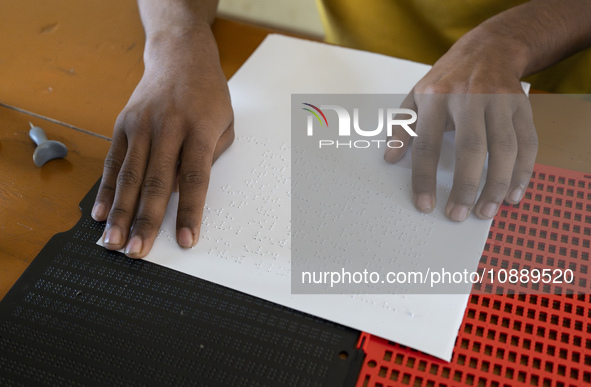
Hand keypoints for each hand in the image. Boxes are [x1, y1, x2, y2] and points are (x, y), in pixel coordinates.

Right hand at [92, 28, 233, 257]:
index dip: (190, 212)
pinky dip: (107, 190)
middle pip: (156, 182)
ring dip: (120, 212)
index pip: (195, 179)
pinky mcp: (123, 124)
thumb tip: (185, 194)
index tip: (186, 240)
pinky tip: (100, 213)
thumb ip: (210, 159)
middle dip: (146, 220)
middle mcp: (168, 128)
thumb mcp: (226, 124)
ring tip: (112, 241)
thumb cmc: (208, 95)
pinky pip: (114, 162)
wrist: (180, 56)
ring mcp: (142, 125)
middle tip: (137, 251)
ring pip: (130, 176)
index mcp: (200, 130)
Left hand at [385, 31, 537, 220]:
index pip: (426, 144)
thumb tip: (388, 158)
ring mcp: (499, 101)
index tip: (425, 205)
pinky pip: (528, 143)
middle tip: (457, 215)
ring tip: (485, 211)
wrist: (488, 49)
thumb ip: (402, 127)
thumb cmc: (447, 79)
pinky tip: (512, 194)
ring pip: (504, 148)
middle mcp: (469, 97)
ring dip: (497, 184)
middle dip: (465, 186)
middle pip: (471, 148)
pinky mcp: (522, 107)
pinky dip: (523, 172)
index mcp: (436, 97)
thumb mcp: (416, 96)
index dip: (424, 178)